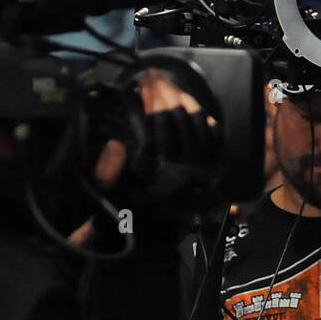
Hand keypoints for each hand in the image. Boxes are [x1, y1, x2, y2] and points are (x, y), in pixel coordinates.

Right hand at [68, 70, 206, 246]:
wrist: (151, 243)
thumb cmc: (126, 218)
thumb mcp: (108, 198)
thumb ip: (106, 175)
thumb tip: (115, 146)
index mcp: (161, 173)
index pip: (160, 126)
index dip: (151, 100)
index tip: (141, 83)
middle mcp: (186, 170)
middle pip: (180, 120)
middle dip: (166, 93)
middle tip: (152, 76)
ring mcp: (202, 171)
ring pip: (200, 126)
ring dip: (185, 101)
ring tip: (169, 85)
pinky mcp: (210, 173)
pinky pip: (214, 142)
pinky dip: (206, 123)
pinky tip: (196, 108)